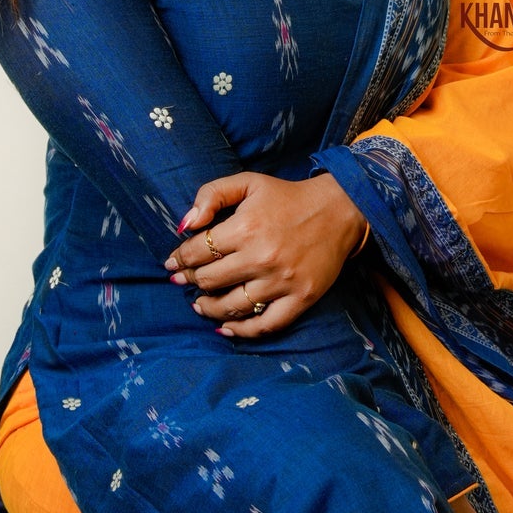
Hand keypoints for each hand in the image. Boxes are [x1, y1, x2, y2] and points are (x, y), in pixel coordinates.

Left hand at [162, 170, 365, 337]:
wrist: (339, 210)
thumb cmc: (287, 197)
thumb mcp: (248, 181)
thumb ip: (211, 195)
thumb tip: (185, 225)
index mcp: (245, 226)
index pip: (198, 251)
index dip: (179, 259)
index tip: (173, 264)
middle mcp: (261, 257)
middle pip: (209, 280)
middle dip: (191, 281)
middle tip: (184, 281)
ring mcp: (281, 281)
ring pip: (231, 306)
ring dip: (208, 308)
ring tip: (200, 305)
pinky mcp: (300, 298)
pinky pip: (265, 325)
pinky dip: (242, 331)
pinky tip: (226, 328)